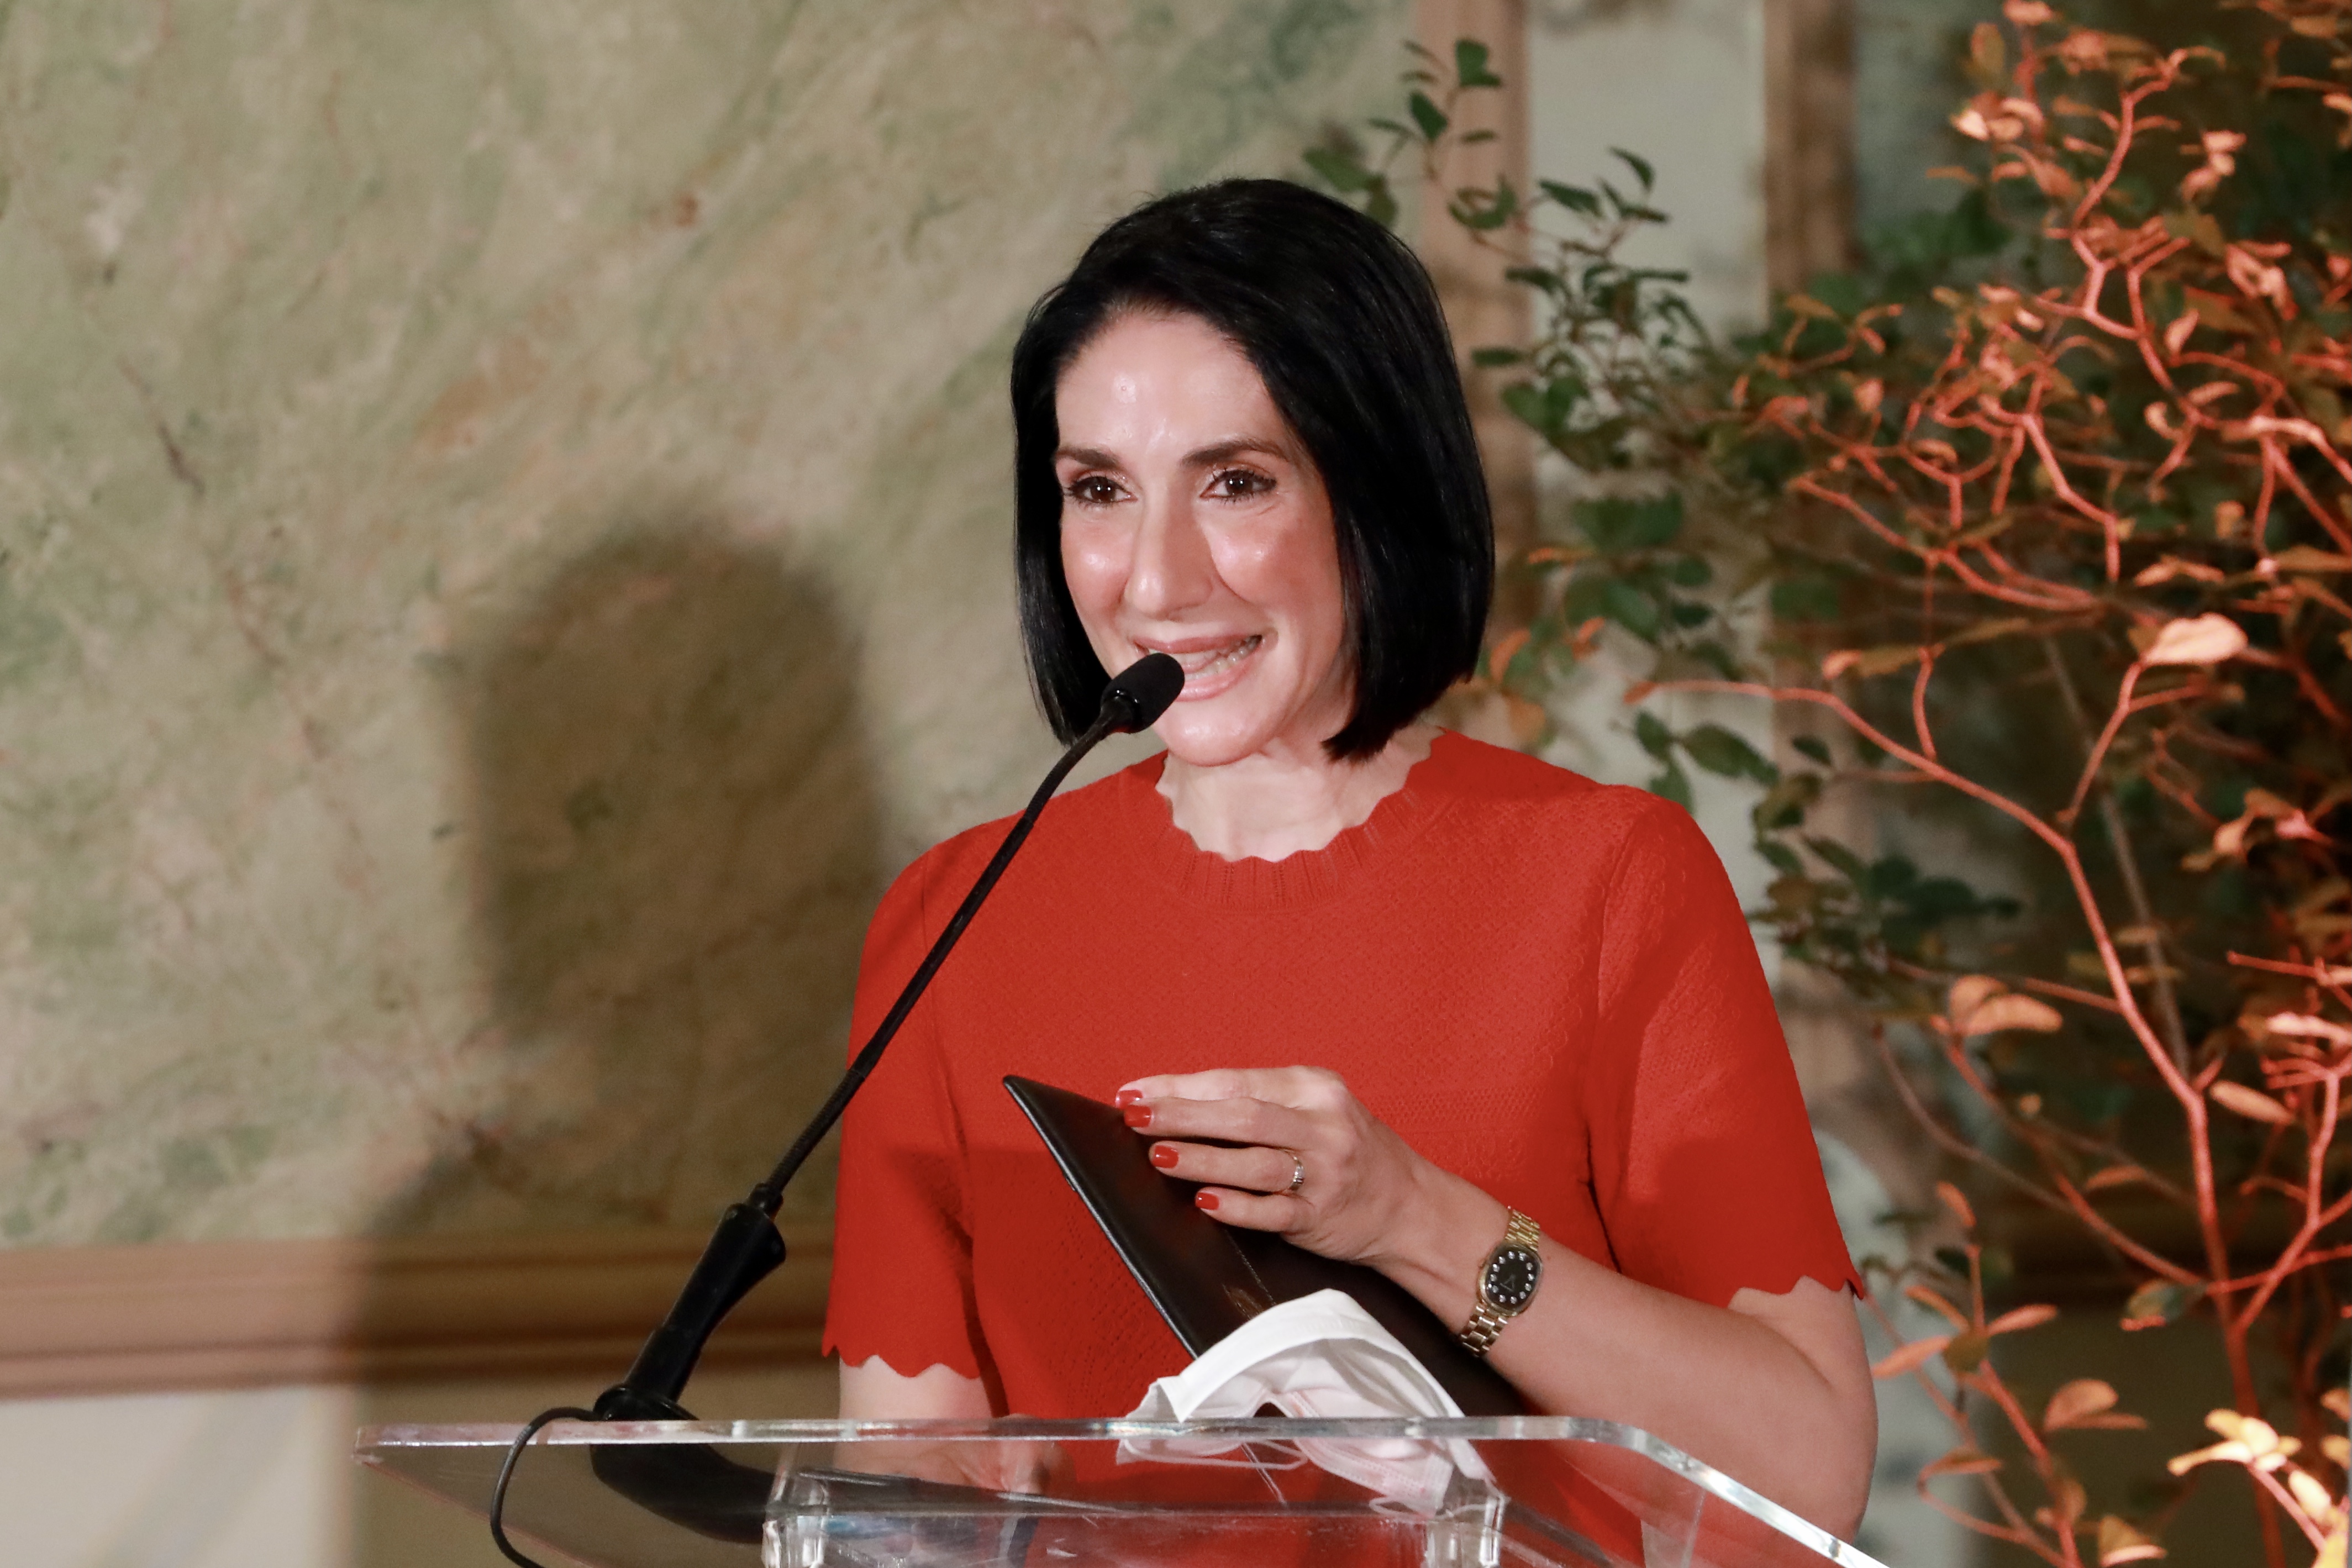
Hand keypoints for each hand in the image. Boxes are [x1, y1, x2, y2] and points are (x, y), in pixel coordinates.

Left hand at [1114, 1066, 1495, 1272]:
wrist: (1411, 1207)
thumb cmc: (1346, 1152)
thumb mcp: (1313, 1110)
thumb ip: (1257, 1103)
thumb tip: (1172, 1104)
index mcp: (1314, 1088)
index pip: (1235, 1080)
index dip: (1179, 1086)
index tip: (1133, 1092)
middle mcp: (1323, 1124)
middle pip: (1242, 1114)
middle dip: (1181, 1115)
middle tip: (1135, 1117)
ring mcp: (1326, 1173)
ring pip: (1255, 1162)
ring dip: (1202, 1158)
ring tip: (1159, 1155)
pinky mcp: (1323, 1218)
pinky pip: (1274, 1212)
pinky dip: (1237, 1206)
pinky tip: (1204, 1202)